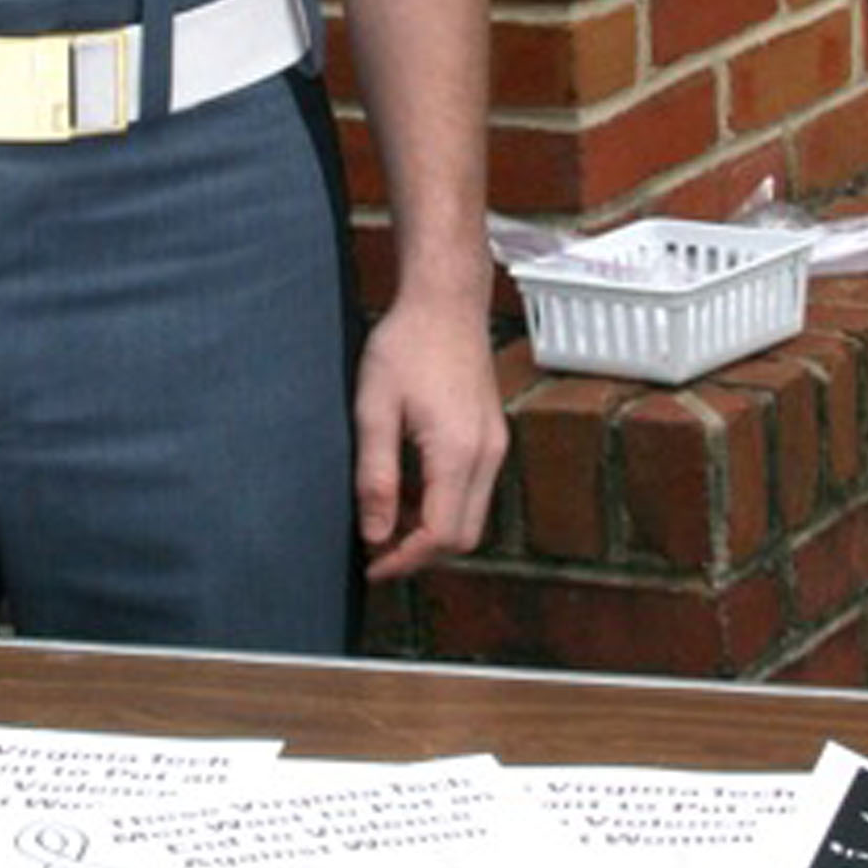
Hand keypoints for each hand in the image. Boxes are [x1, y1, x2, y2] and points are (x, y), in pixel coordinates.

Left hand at [351, 288, 510, 584]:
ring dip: (432, 531)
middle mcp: (488, 455)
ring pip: (472, 517)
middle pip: (464, 537)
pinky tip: (410, 490)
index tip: (372, 565)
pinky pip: (475, 491)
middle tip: (377, 551)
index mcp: (458, 452)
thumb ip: (376, 477)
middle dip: (421, 554)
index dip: (405, 560)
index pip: (441, 535)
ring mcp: (495, 446)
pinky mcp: (493, 437)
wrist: (445, 302)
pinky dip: (444, 505)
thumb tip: (376, 533)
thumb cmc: (406, 346)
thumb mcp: (374, 410)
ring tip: (388, 520)